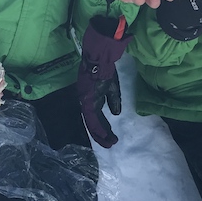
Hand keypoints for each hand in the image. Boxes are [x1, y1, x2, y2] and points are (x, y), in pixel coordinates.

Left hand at [77, 16, 132, 146]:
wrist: (101, 56)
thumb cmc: (106, 68)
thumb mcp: (112, 86)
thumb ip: (113, 100)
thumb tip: (116, 113)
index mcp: (90, 97)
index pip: (94, 116)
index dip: (101, 128)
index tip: (110, 137)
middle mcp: (85, 100)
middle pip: (91, 122)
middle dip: (100, 135)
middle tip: (109, 144)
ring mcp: (85, 100)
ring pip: (91, 122)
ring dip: (100, 133)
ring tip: (109, 142)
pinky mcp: (86, 98)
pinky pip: (91, 117)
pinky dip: (98, 126)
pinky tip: (104, 134)